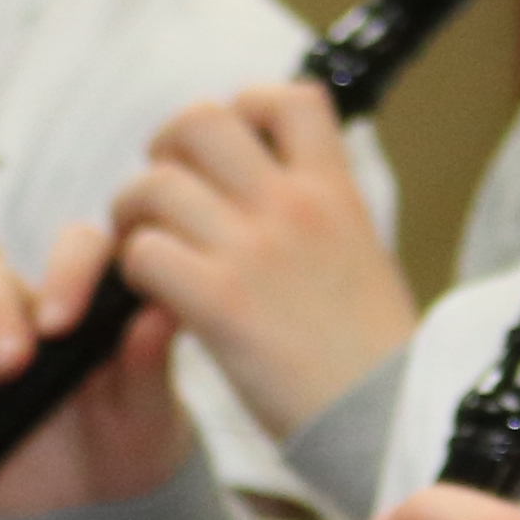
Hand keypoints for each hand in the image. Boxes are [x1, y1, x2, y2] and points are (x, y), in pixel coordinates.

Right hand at [0, 227, 191, 517]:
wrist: (109, 512)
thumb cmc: (139, 441)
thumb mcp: (154, 411)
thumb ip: (149, 364)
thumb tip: (161, 313)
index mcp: (86, 306)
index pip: (74, 253)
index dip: (67, 273)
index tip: (66, 322)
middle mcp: (24, 319)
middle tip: (12, 360)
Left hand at [111, 82, 412, 440]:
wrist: (386, 421)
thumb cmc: (374, 353)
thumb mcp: (364, 255)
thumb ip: (319, 212)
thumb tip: (276, 184)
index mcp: (335, 191)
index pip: (285, 98)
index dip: (245, 108)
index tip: (235, 149)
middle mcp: (293, 206)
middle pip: (199, 122)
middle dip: (166, 151)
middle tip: (168, 195)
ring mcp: (253, 251)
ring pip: (153, 185)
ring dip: (134, 215)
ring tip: (146, 248)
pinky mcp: (218, 303)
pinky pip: (142, 253)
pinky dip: (133, 270)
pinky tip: (153, 295)